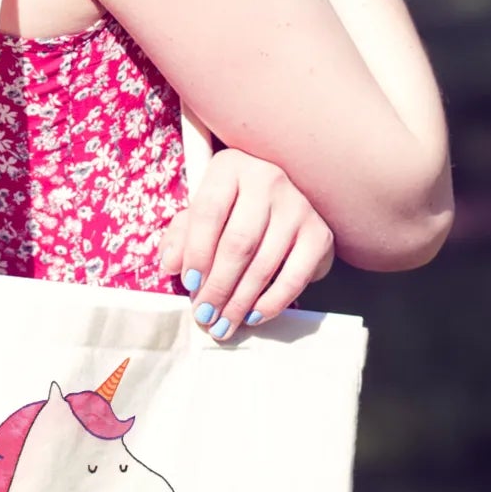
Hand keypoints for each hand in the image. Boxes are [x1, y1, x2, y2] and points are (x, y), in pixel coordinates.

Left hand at [157, 146, 334, 340]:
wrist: (282, 206)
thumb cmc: (232, 210)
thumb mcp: (201, 214)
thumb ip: (181, 236)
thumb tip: (171, 264)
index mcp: (231, 167)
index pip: (209, 211)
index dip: (196, 252)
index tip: (188, 284)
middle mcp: (268, 179)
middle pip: (238, 242)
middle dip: (217, 286)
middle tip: (204, 315)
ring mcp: (298, 206)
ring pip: (264, 264)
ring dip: (240, 302)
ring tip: (223, 324)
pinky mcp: (319, 234)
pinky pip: (294, 277)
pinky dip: (272, 302)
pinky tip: (253, 316)